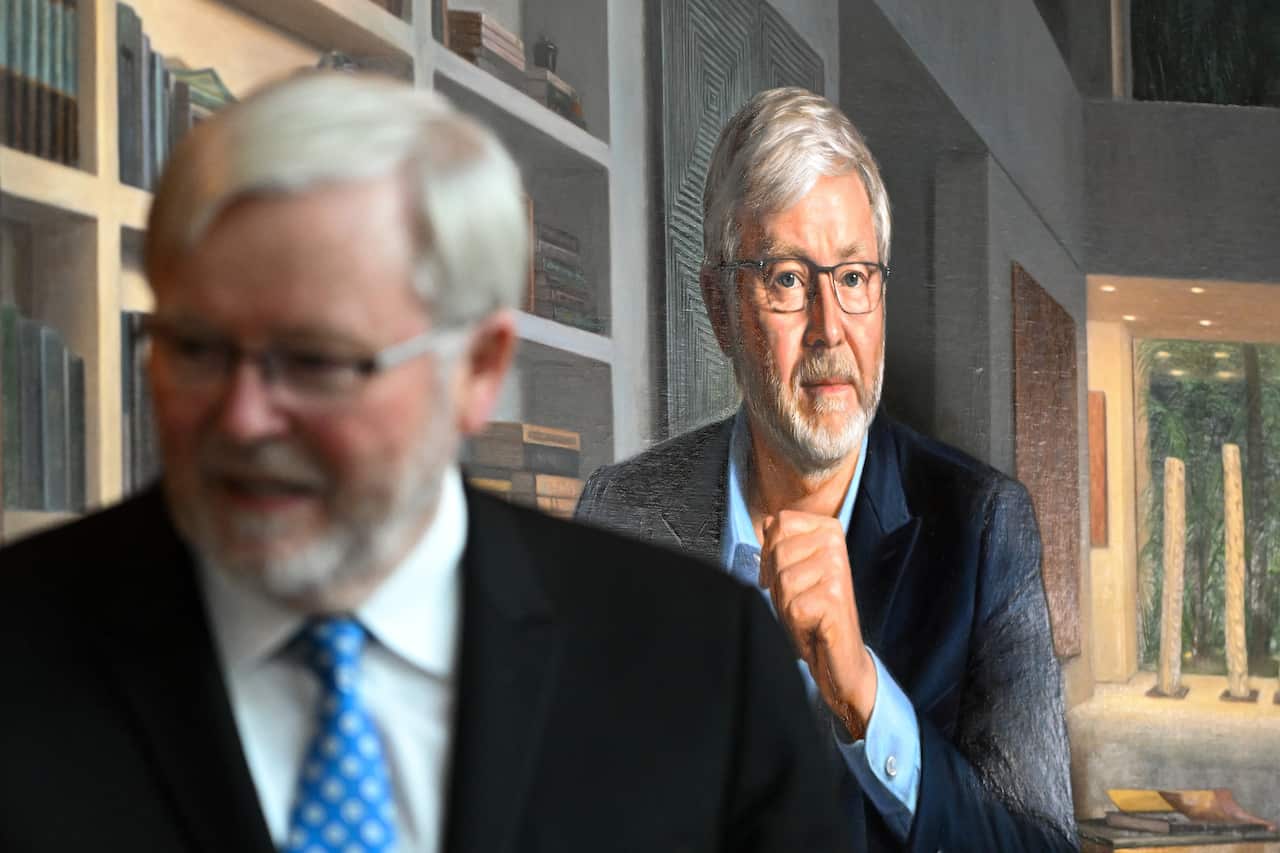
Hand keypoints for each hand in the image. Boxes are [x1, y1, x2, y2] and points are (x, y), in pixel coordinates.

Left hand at [759, 510, 876, 737]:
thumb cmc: (813, 615)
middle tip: (799, 602)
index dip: (770, 555)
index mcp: (828, 529)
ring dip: (786, 607)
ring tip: (806, 616)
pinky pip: (793, 608)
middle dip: (777, 586)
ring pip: (783, 580)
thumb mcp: (794, 571)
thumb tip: (767, 521)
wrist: (840, 660)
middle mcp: (836, 543)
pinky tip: (813, 630)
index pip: (778, 522)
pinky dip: (795, 626)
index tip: (786, 578)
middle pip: (777, 552)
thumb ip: (781, 543)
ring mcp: (838, 568)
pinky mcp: (835, 597)